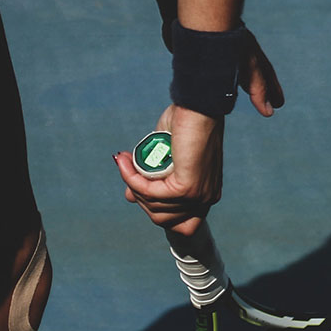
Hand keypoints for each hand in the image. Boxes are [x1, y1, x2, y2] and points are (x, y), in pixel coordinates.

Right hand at [115, 31, 283, 234]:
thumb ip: (152, 179)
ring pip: (154, 207)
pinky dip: (133, 179)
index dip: (155, 210)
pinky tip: (125, 162)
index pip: (181, 224)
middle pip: (163, 219)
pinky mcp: (187, 188)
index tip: (138, 191)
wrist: (198, 106)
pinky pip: (151, 192)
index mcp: (206, 194)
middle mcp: (206, 199)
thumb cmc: (186, 123)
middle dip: (140, 198)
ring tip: (124, 161)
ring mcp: (198, 196)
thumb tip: (130, 197)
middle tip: (128, 172)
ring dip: (133, 185)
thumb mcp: (165, 157)